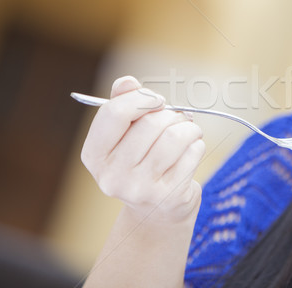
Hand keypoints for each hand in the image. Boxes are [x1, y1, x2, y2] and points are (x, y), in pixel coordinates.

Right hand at [81, 76, 204, 223]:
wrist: (156, 210)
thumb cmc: (141, 160)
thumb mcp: (125, 133)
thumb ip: (123, 102)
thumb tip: (127, 82)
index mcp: (94, 155)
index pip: (114, 113)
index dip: (141, 98)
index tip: (157, 100)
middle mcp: (112, 176)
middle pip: (151, 124)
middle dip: (170, 114)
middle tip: (176, 119)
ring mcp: (140, 189)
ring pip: (175, 137)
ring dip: (189, 127)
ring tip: (188, 131)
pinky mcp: (169, 196)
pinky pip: (192, 153)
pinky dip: (197, 144)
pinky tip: (191, 150)